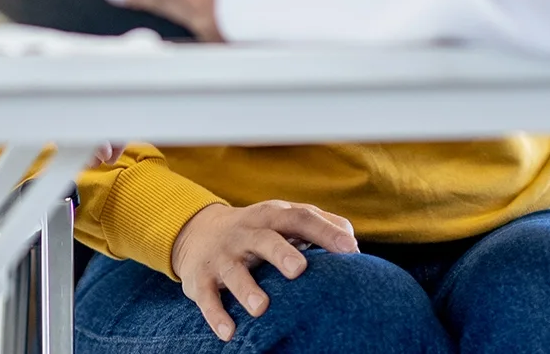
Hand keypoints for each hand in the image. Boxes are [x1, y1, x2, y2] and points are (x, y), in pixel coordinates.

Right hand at [169, 200, 359, 340]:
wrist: (197, 233)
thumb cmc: (257, 231)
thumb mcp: (282, 221)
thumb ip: (318, 225)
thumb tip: (353, 244)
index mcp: (271, 217)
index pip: (300, 218)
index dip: (325, 232)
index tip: (350, 249)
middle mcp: (246, 233)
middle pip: (264, 240)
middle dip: (281, 253)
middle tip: (299, 269)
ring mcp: (222, 256)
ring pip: (234, 271)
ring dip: (247, 289)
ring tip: (262, 308)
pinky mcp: (200, 279)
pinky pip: (207, 298)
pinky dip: (216, 315)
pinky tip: (229, 333)